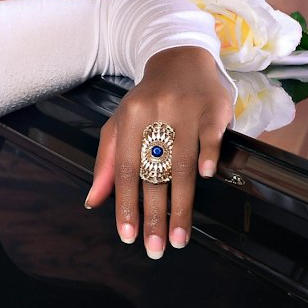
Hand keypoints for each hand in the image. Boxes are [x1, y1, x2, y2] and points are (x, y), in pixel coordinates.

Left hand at [84, 46, 232, 258]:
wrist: (179, 60)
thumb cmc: (147, 100)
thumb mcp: (119, 125)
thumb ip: (107, 163)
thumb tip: (94, 201)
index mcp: (128, 120)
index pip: (125, 170)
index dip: (126, 205)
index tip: (128, 236)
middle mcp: (155, 115)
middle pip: (154, 173)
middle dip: (154, 216)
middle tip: (156, 248)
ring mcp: (186, 110)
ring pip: (183, 163)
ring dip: (182, 204)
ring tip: (179, 237)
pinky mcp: (213, 108)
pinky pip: (211, 136)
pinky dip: (209, 156)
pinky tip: (207, 179)